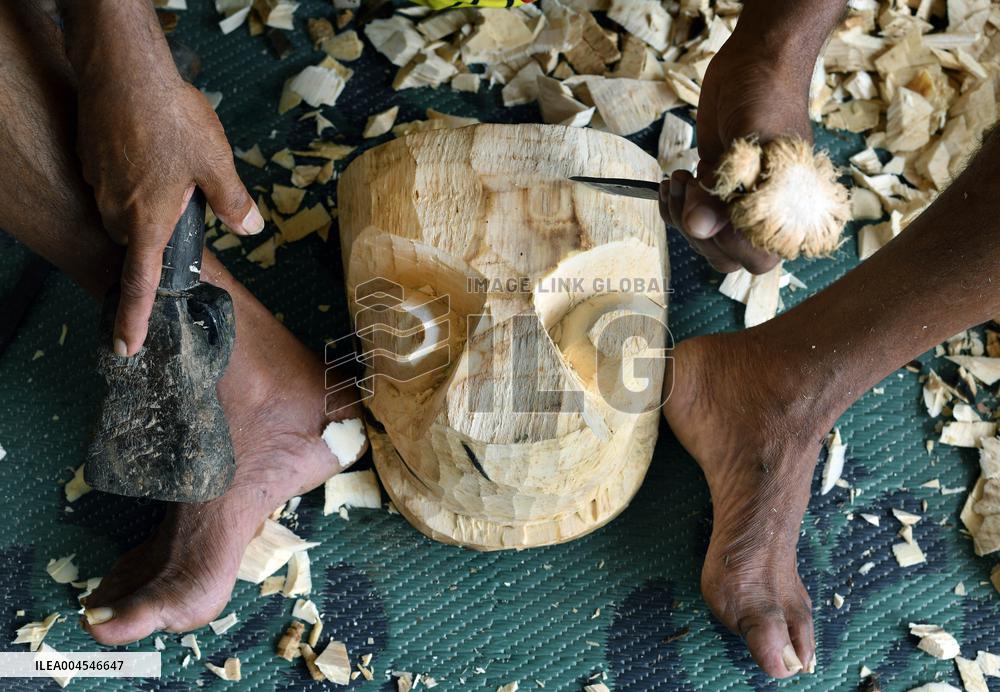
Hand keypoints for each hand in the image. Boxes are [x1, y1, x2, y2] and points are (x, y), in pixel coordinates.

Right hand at [67, 1, 261, 356]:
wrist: (125, 70)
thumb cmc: (172, 119)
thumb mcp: (217, 165)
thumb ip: (233, 203)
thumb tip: (252, 229)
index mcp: (148, 221)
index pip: (139, 284)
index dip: (133, 320)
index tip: (125, 348)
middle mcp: (117, 209)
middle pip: (135, 242)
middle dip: (154, 236)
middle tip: (180, 204)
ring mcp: (99, 184)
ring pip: (124, 210)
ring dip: (145, 202)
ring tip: (169, 167)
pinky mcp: (91, 159)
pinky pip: (112, 183)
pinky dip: (131, 177)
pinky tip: (149, 149)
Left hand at [659, 0, 843, 274]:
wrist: (755, 66)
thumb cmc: (768, 98)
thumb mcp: (752, 141)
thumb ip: (728, 186)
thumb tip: (699, 228)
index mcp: (792, 212)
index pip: (757, 257)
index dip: (728, 240)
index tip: (714, 204)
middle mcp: (766, 216)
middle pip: (726, 259)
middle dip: (698, 231)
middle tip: (690, 186)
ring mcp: (737, 206)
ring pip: (704, 243)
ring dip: (680, 219)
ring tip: (680, 180)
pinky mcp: (714, 193)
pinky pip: (689, 222)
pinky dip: (672, 209)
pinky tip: (673, 183)